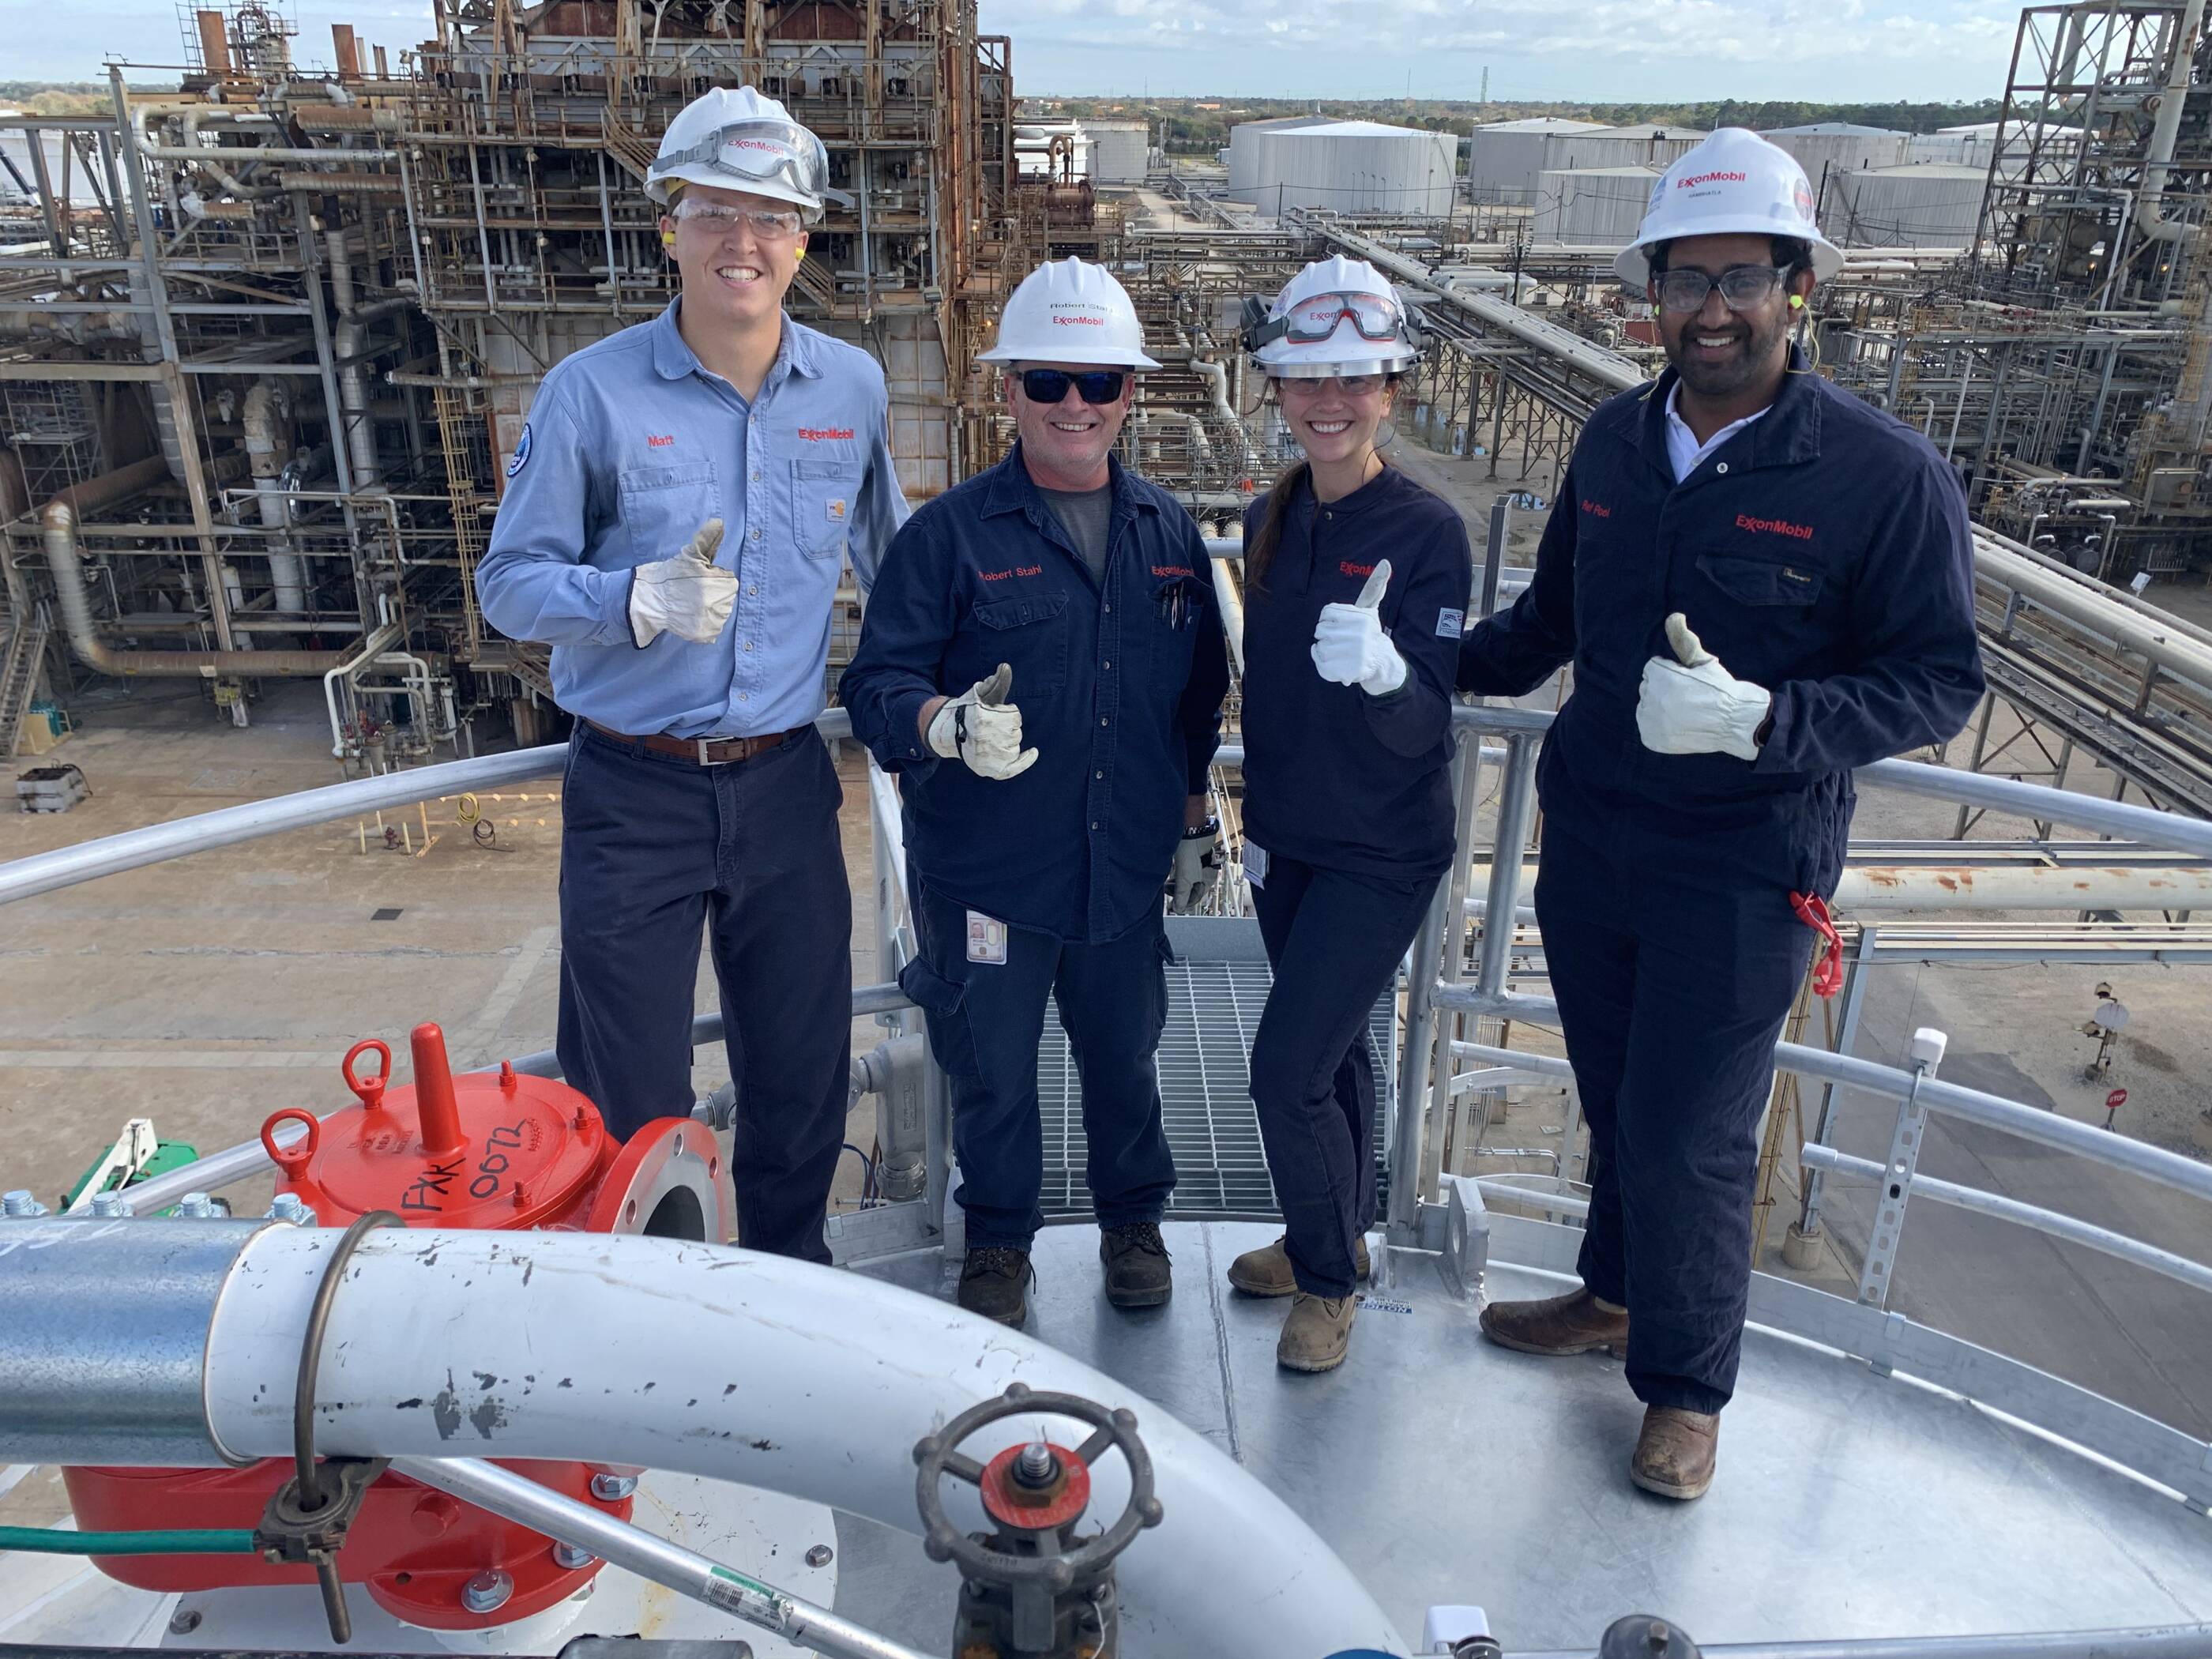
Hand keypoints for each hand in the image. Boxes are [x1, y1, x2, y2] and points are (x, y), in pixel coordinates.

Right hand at [629, 519, 738, 646]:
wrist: (650, 599)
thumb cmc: (671, 574)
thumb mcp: (690, 554)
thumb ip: (707, 539)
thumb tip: (719, 523)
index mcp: (721, 583)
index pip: (729, 581)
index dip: (714, 579)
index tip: (699, 580)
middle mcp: (720, 604)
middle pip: (726, 599)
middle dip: (713, 594)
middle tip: (693, 593)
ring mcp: (713, 621)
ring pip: (721, 614)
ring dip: (710, 610)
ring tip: (691, 604)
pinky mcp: (704, 635)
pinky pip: (713, 631)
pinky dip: (705, 625)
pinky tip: (692, 617)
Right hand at [925, 662, 1038, 778]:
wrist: (950, 734)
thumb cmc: (969, 711)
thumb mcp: (980, 693)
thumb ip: (996, 682)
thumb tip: (1005, 667)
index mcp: (982, 718)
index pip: (1014, 715)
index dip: (1008, 712)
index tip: (994, 712)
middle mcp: (985, 739)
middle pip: (1016, 731)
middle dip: (1008, 726)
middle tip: (992, 726)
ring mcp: (988, 757)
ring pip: (1016, 746)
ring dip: (1010, 739)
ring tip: (993, 737)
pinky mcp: (990, 770)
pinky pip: (1014, 768)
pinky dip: (1025, 761)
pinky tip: (1034, 752)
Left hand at [1167, 821, 1219, 913]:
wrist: (1189, 830)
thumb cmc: (1191, 853)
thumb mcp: (1185, 879)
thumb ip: (1181, 896)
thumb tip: (1178, 910)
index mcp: (1208, 879)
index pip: (1195, 897)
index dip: (1183, 903)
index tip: (1172, 906)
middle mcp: (1204, 872)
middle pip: (1190, 888)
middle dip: (1178, 892)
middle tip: (1167, 892)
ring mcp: (1197, 864)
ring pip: (1185, 879)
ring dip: (1176, 883)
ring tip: (1167, 883)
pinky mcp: (1190, 856)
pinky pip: (1182, 869)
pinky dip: (1176, 873)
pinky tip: (1169, 872)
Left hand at [1311, 559, 1406, 695]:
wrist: (1379, 662)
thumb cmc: (1368, 633)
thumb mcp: (1369, 609)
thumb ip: (1374, 586)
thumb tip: (1386, 562)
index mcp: (1359, 618)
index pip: (1326, 614)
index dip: (1330, 621)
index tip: (1342, 627)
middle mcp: (1356, 635)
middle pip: (1320, 630)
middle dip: (1329, 636)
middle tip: (1344, 641)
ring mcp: (1349, 655)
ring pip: (1319, 646)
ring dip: (1326, 650)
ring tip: (1342, 651)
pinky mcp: (1342, 671)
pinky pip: (1319, 662)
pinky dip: (1323, 662)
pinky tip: (1336, 661)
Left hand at [1636, 613, 1771, 759]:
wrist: (1734, 721)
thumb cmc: (1719, 688)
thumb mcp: (1702, 661)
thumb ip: (1683, 639)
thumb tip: (1673, 616)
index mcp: (1658, 675)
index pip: (1652, 670)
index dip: (1673, 675)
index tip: (1690, 683)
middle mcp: (1651, 698)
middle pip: (1648, 688)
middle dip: (1665, 690)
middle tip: (1690, 698)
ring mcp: (1650, 721)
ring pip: (1646, 708)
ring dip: (1661, 709)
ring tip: (1686, 712)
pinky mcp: (1651, 739)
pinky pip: (1647, 729)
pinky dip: (1660, 729)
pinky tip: (1680, 726)